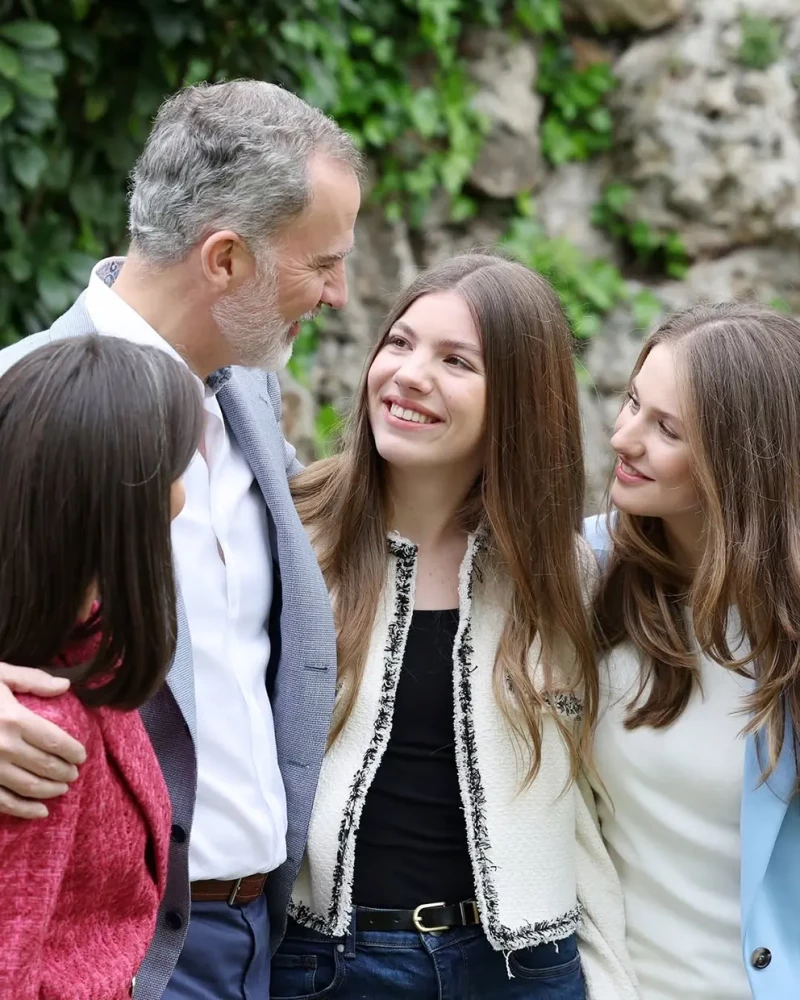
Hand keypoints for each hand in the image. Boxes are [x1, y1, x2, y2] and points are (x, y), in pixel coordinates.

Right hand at [0, 664, 86, 818]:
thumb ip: (32, 680)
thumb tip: (65, 685)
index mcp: (13, 719)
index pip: (54, 741)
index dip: (72, 751)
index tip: (81, 755)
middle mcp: (3, 747)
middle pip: (45, 765)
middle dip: (65, 771)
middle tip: (74, 773)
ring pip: (29, 786)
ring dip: (51, 790)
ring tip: (62, 788)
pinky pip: (4, 802)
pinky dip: (25, 809)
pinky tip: (40, 811)